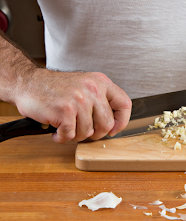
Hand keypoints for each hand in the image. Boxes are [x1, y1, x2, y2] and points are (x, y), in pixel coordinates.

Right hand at [14, 68, 131, 142]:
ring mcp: (79, 99)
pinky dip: (62, 138)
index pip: (124, 103)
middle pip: (107, 124)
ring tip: (66, 128)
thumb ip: (100, 100)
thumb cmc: (55, 88)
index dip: (122, 121)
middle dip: (94, 133)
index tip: (114, 129)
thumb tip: (114, 126)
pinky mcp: (65, 110)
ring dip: (75, 136)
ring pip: (88, 132)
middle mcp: (92, 89)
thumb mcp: (84, 85)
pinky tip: (56, 132)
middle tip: (82, 131)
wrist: (27, 82)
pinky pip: (70, 135)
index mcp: (100, 81)